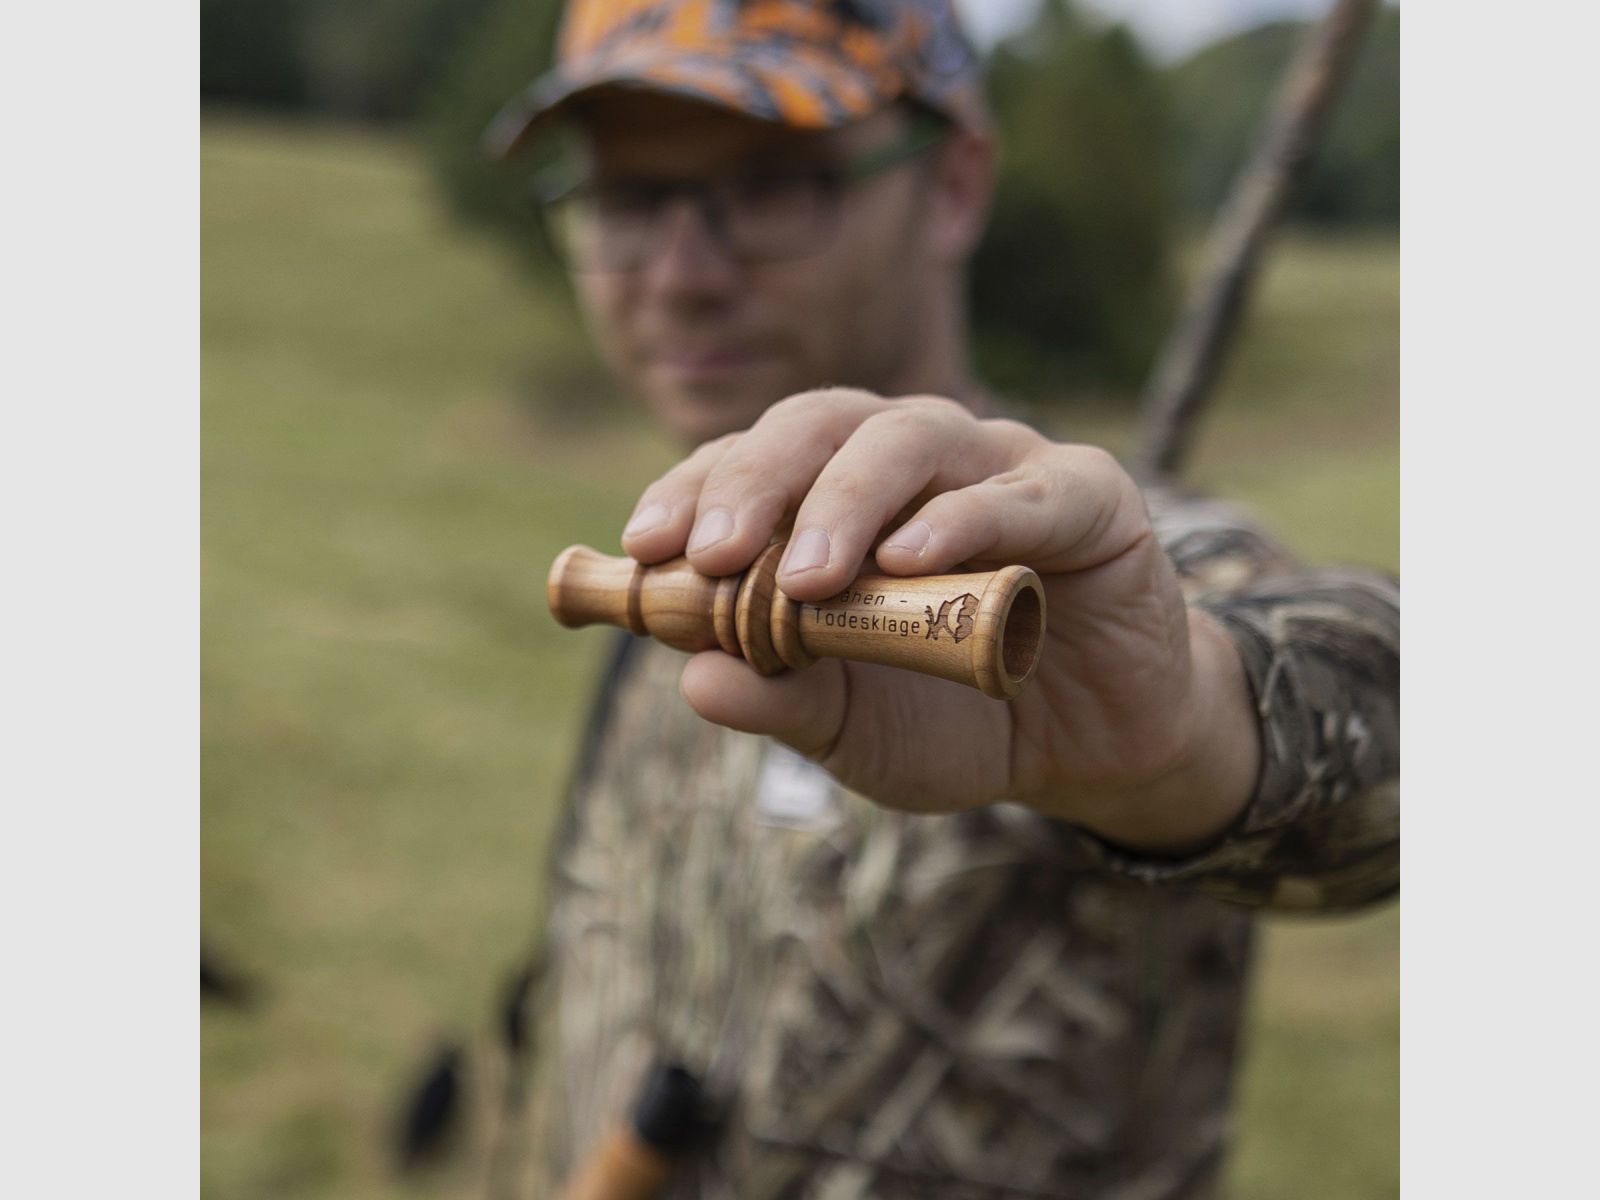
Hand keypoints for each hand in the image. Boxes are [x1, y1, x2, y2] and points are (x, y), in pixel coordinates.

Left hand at [619, 389, 1259, 853]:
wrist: (1091, 747)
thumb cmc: (953, 718)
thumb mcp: (854, 728)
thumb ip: (781, 699)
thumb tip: (692, 679)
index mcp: (840, 496)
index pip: (754, 460)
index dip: (697, 490)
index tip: (647, 547)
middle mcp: (912, 460)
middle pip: (821, 422)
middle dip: (759, 482)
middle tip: (716, 555)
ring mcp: (1000, 465)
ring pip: (911, 435)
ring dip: (849, 498)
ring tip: (809, 577)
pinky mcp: (1087, 496)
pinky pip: (1024, 490)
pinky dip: (966, 517)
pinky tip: (915, 556)